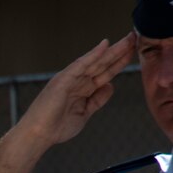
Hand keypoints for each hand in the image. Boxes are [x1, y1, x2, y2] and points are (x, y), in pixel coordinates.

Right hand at [17, 34, 135, 151]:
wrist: (38, 135)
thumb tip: (110, 86)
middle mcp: (78, 79)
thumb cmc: (57, 127)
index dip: (120, 62)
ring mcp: (71, 78)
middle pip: (104, 63)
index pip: (106, 72)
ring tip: (128, 39)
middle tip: (135, 37)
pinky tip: (105, 45)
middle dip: (120, 51)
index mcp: (83, 88)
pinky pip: (81, 65)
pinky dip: (93, 55)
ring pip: (96, 61)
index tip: (133, 52)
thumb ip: (97, 99)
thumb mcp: (85, 113)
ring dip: (112, 50)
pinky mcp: (63, 79)